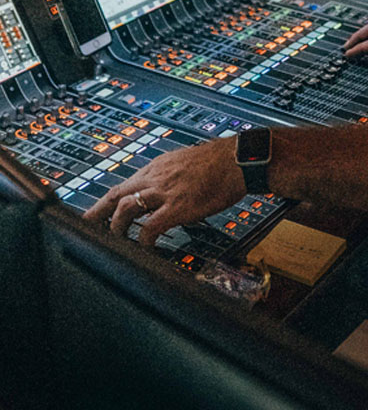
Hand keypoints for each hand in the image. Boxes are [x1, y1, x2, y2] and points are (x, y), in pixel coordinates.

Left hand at [83, 137, 245, 245]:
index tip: (98, 212)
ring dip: (116, 228)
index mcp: (158, 167)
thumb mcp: (187, 162)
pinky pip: (150, 228)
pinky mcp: (177, 207)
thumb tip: (170, 189)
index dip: (108, 201)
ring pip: (125, 209)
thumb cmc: (221, 162)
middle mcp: (155, 177)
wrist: (239, 159)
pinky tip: (145, 251)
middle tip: (85, 229)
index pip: (125, 184)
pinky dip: (142, 242)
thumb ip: (172, 176)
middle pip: (115, 195)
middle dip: (97, 214)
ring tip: (116, 243)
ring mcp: (164, 192)